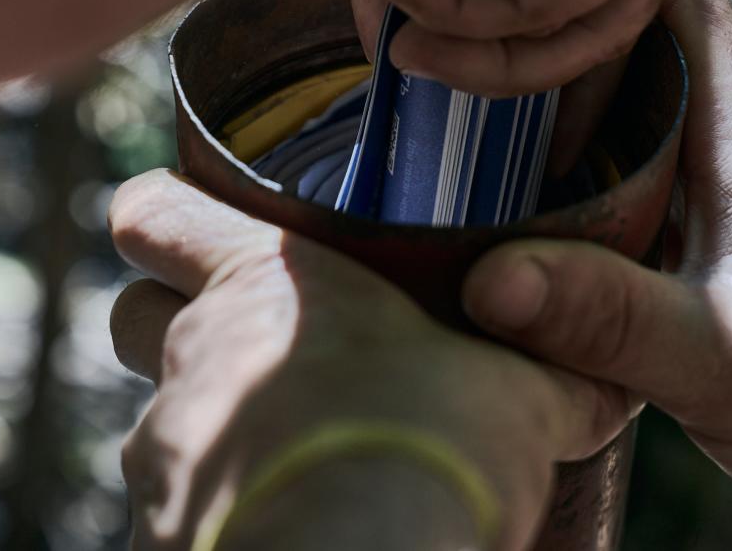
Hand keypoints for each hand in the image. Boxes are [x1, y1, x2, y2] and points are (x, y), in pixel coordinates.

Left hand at [108, 169, 636, 549]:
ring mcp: (166, 451)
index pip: (155, 213)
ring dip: (212, 432)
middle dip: (172, 326)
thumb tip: (598, 369)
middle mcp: (192, 360)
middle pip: (133, 315)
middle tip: (252, 357)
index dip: (161, 213)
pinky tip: (289, 527)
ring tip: (293, 463)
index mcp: (255, 286)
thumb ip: (541, 364)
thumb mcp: (514, 391)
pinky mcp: (159, 532)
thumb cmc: (435, 446)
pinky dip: (220, 511)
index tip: (176, 224)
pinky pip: (175, 508)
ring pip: (160, 420)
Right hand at [462, 0, 731, 519]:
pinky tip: (525, 198)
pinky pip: (637, 171)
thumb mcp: (714, 363)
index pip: (692, 10)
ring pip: (642, 109)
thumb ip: (609, 315)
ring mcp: (725, 202)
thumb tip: (491, 275)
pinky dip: (579, 163)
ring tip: (477, 105)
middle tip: (473, 41)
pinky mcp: (712, 246)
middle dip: (566, 33)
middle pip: (651, 49)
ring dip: (568, 98)